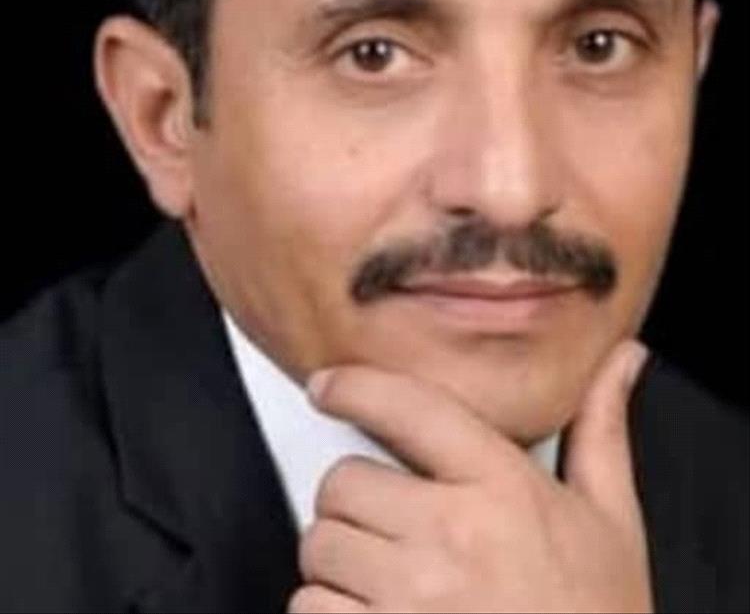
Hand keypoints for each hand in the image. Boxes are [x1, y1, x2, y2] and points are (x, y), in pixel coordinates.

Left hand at [287, 339, 651, 613]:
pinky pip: (310, 610)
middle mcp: (451, 536)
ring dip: (339, 564)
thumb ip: (602, 432)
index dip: (355, 386)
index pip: (409, 407)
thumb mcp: (612, 523)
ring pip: (319, 549)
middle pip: (343, 483)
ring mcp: (411, 600)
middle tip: (389, 525)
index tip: (327, 386)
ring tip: (387, 581)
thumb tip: (623, 356)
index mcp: (503, 488)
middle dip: (354, 502)